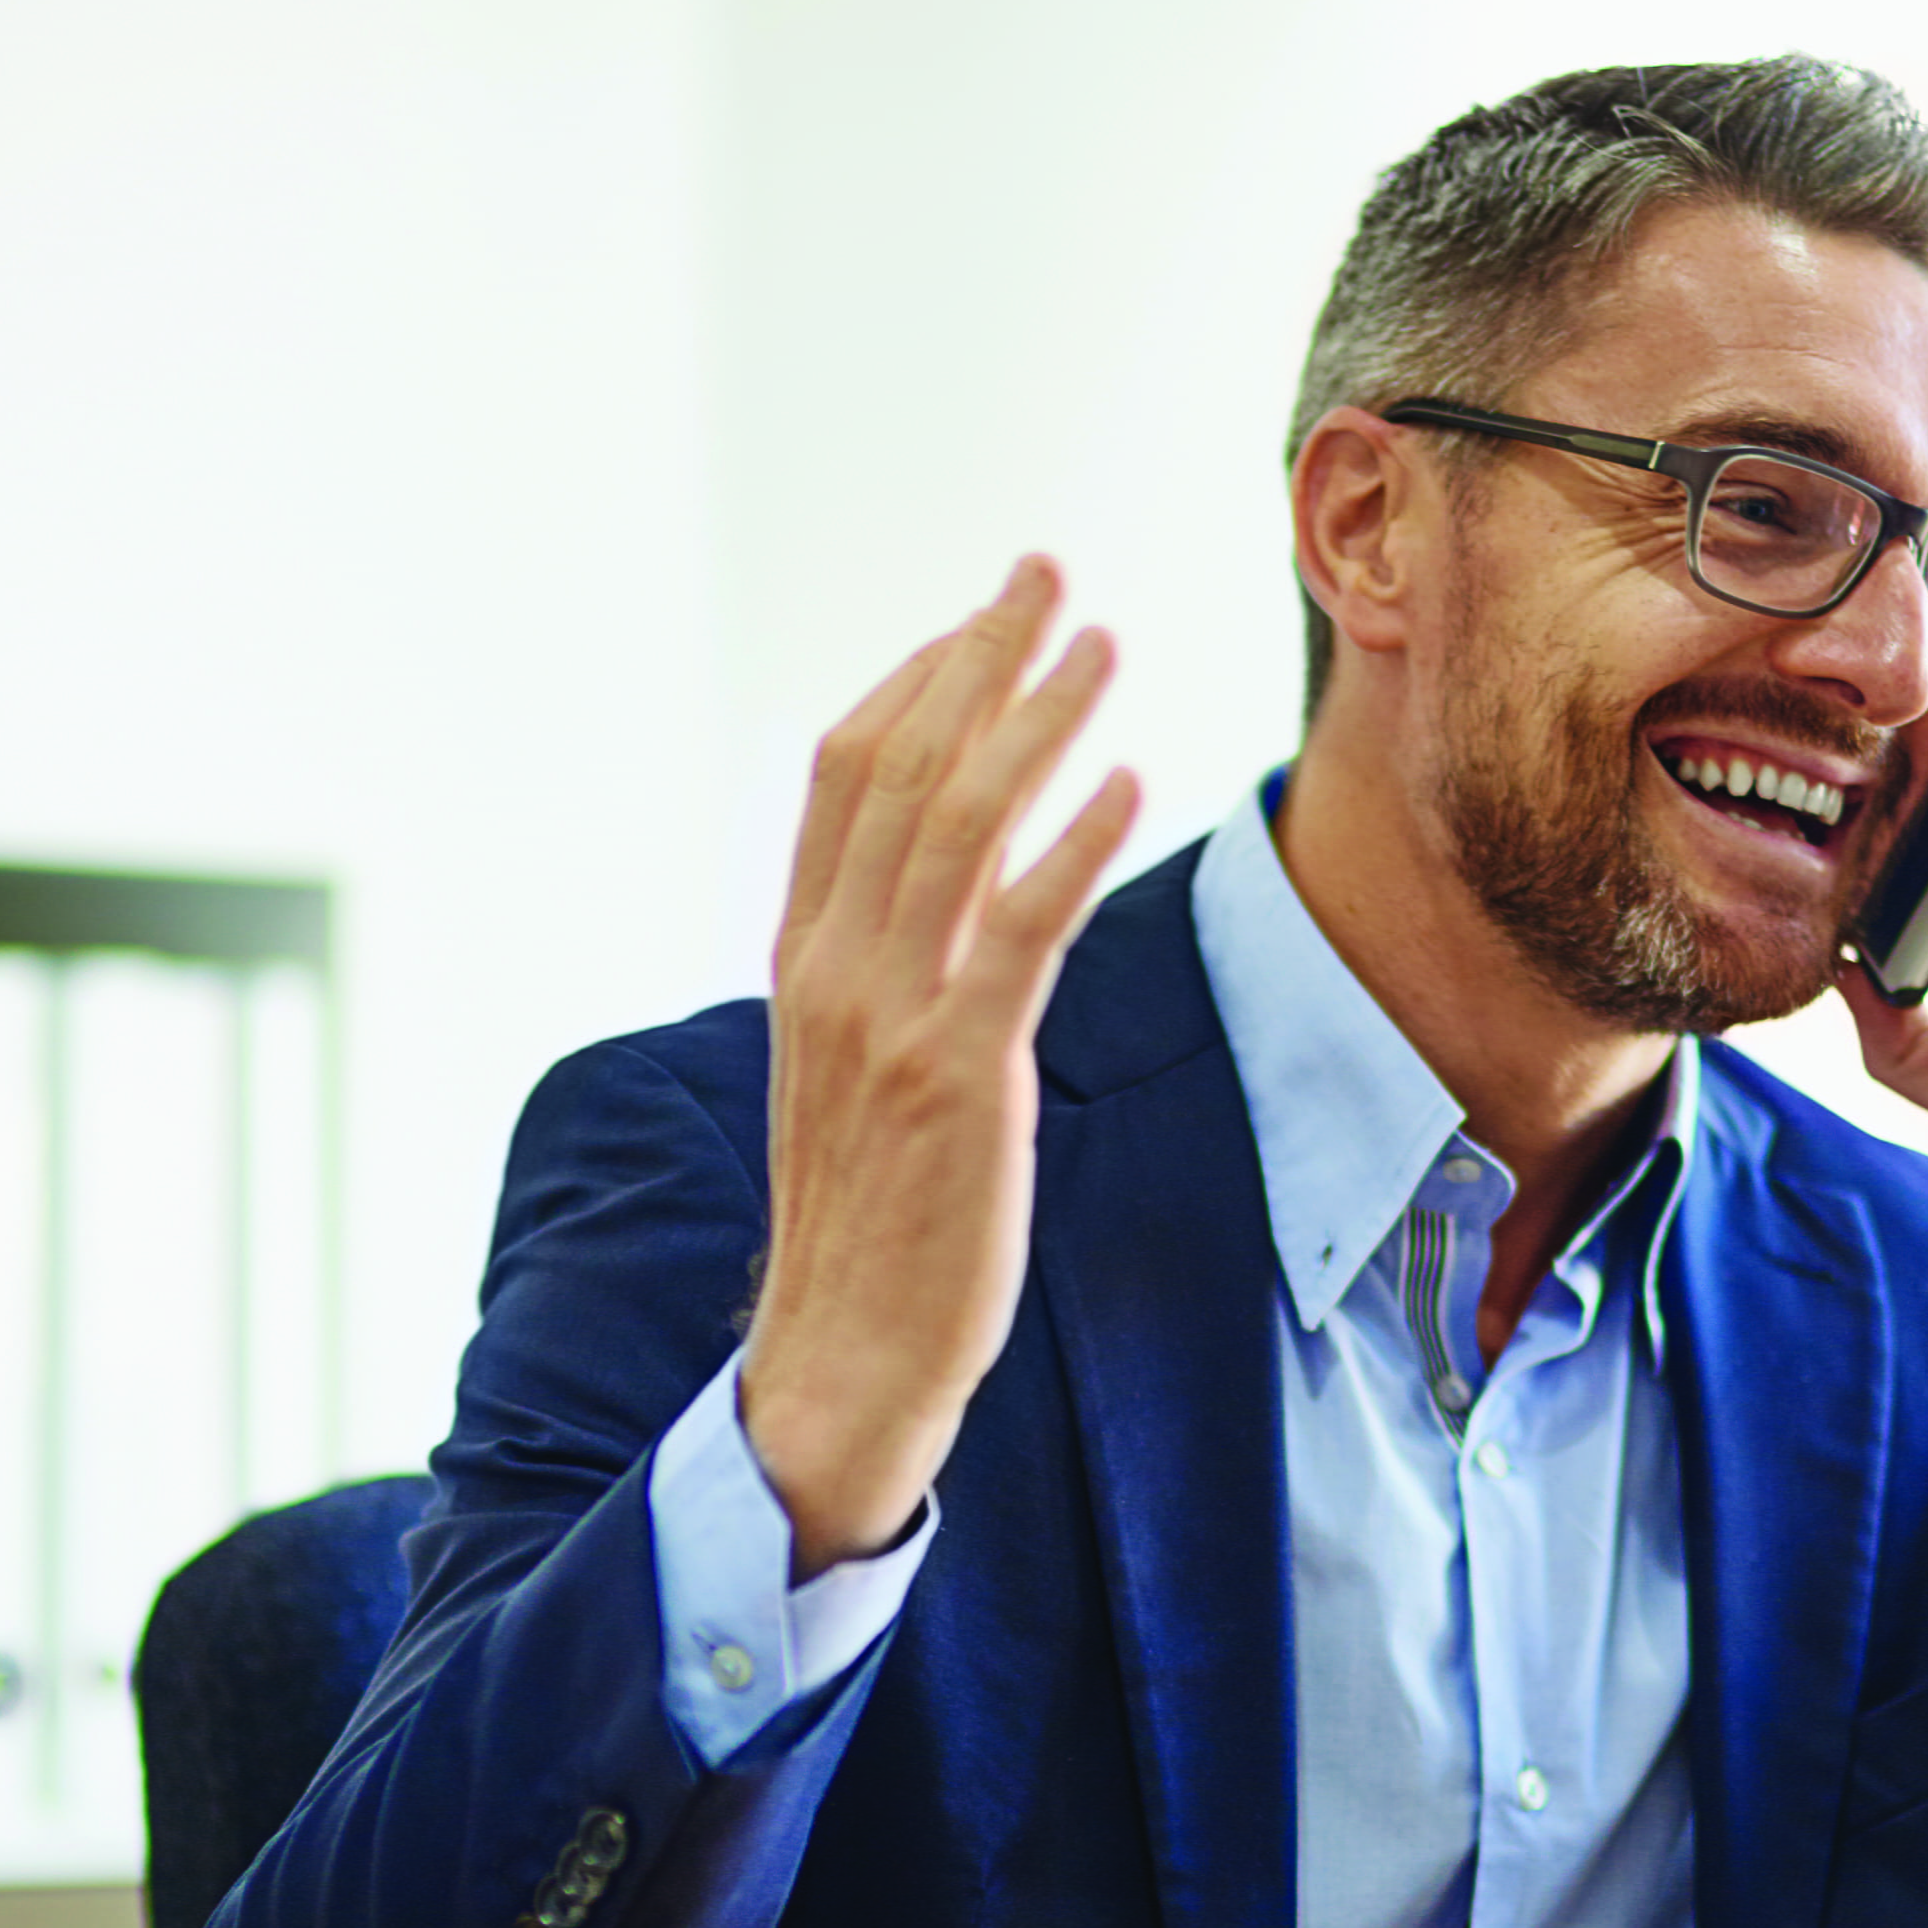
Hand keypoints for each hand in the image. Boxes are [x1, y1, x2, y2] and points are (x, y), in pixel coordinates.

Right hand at [739, 558, 1141, 1576]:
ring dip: (1034, 719)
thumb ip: (880, 977)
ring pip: (957, 826)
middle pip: (902, 769)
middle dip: (980, 657)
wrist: (840, 1355)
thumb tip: (935, 899)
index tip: (983, 616)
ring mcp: (891, 1017)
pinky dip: (1069, 843)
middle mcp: (834, 969)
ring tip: (1100, 643)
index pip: (843, 776)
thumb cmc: (868, 1226)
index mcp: (803, 958)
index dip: (916, 679)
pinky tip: (1124, 779)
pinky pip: (1018, 930)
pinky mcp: (960, 1073)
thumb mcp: (849, 1077)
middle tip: (1047, 572)